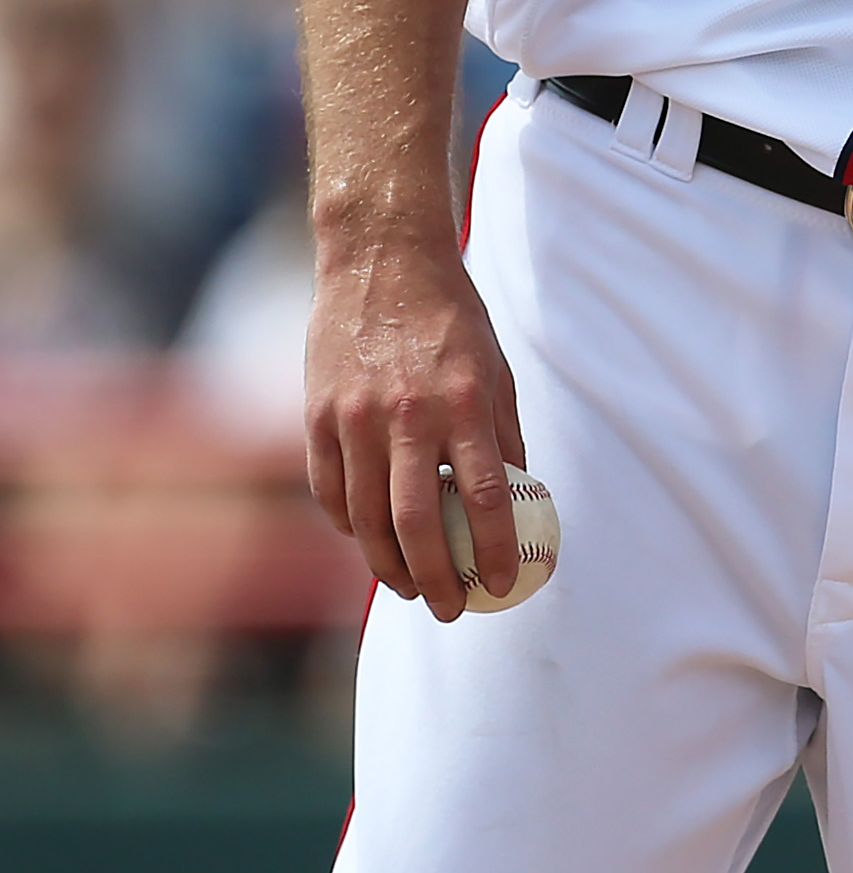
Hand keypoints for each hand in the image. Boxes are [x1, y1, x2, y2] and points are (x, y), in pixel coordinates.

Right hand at [305, 226, 528, 623]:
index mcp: (465, 402)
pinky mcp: (316, 417)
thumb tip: (516, 501)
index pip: (484, 495)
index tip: (504, 585)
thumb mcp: (497, 370)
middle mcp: (408, 414)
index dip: (494, 549)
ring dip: (386, 564)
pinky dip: (348, 525)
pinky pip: (330, 490)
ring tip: (408, 589)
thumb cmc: (452, 320)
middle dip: (435, 578)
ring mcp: (354, 417)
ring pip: (365, 517)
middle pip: (416, 522)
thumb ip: (502, 436)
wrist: (382, 263)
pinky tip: (367, 541)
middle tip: (450, 609)